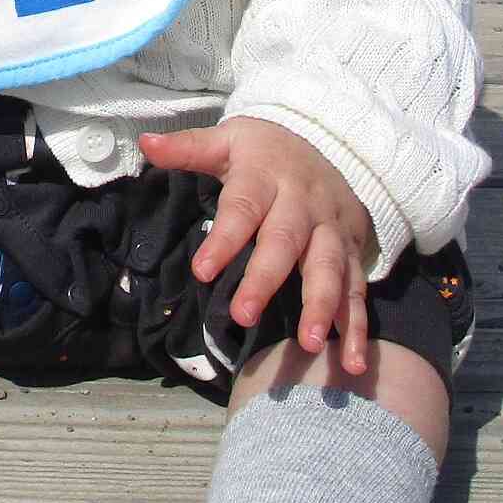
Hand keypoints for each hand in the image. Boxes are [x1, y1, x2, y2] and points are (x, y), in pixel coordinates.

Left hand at [140, 117, 379, 372]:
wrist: (325, 144)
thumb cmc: (262, 153)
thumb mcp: (226, 141)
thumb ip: (188, 148)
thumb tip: (147, 143)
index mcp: (265, 178)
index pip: (242, 208)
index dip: (224, 239)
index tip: (201, 271)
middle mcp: (302, 205)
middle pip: (285, 242)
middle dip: (265, 280)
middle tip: (242, 316)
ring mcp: (330, 230)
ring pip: (328, 268)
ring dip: (321, 307)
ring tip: (308, 344)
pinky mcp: (350, 252)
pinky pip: (356, 290)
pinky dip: (356, 327)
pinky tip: (351, 362)